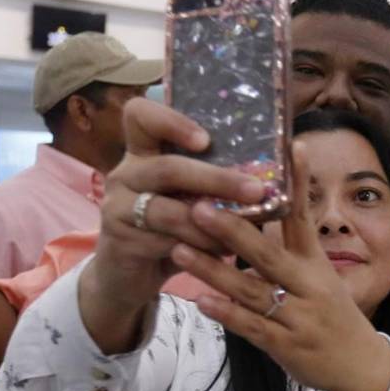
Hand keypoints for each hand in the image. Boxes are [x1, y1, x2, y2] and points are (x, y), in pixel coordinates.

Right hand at [88, 98, 266, 311]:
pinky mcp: (120, 240)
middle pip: (168, 167)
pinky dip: (199, 248)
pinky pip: (164, 241)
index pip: (141, 115)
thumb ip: (212, 183)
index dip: (171, 121)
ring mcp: (118, 206)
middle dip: (217, 179)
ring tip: (244, 231)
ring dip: (212, 222)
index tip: (206, 139)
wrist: (128, 275)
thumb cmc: (167, 228)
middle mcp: (126, 173)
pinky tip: (222, 253)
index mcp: (142, 153)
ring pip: (168, 211)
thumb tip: (272, 176)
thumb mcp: (186, 198)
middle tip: (256, 190)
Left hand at [171, 143, 389, 390]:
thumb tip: (261, 210)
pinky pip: (251, 328)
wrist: (359, 367)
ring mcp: (297, 317)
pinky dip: (227, 314)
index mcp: (316, 264)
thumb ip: (292, 249)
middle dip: (233, 230)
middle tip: (199, 205)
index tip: (289, 145)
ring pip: (251, 291)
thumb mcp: (321, 278)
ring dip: (214, 270)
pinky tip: (201, 301)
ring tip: (179, 249)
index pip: (302, 217)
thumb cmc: (332, 316)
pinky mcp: (285, 346)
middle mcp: (308, 286)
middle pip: (268, 254)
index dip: (295, 183)